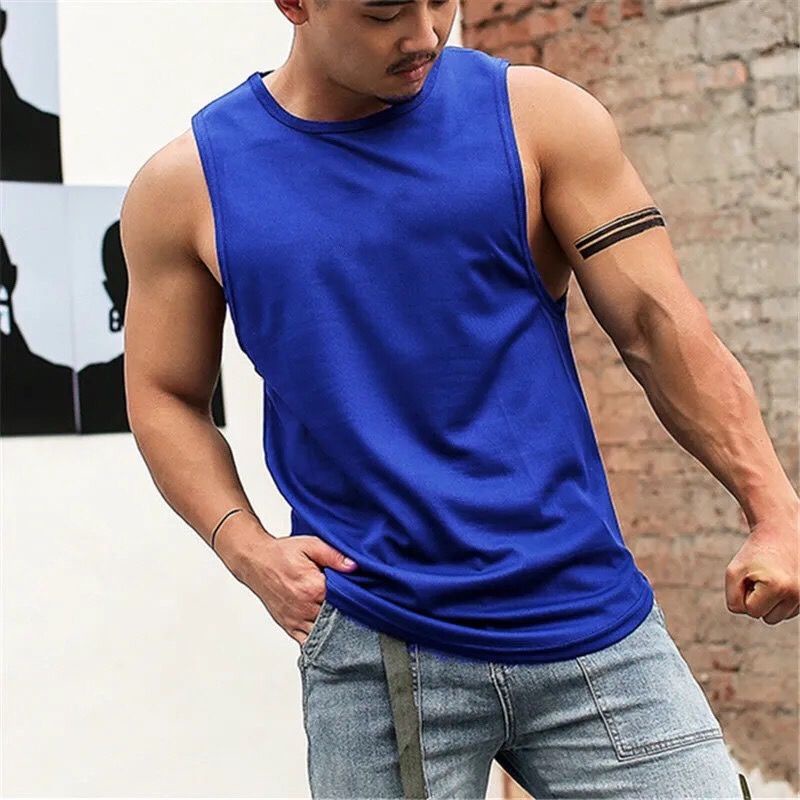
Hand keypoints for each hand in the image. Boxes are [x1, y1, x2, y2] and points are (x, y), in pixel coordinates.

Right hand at [235, 532, 357, 645]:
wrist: (256, 561)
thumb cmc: (282, 553)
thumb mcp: (311, 545)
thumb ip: (334, 556)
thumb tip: (354, 566)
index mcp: (313, 588)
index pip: (344, 602)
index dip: (356, 600)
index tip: (363, 598)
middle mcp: (305, 607)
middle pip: (335, 620)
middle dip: (347, 616)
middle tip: (357, 612)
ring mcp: (296, 619)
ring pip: (322, 634)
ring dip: (334, 631)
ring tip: (344, 623)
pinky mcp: (288, 626)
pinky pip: (306, 642)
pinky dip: (318, 641)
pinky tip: (327, 637)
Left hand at [725, 504, 799, 623]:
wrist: (780, 532)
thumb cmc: (753, 553)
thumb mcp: (733, 573)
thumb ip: (734, 600)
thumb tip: (750, 614)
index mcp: (777, 587)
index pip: (751, 611)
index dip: (744, 594)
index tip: (749, 575)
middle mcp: (797, 594)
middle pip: (766, 618)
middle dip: (757, 600)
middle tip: (760, 576)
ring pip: (779, 617)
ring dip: (769, 602)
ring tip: (770, 579)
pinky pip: (788, 612)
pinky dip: (781, 600)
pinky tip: (781, 582)